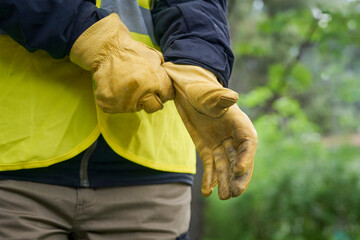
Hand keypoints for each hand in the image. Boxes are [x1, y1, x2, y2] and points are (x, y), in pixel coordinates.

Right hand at [70, 14, 173, 112]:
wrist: (107, 50)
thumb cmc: (133, 52)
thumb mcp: (155, 58)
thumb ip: (164, 74)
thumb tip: (170, 87)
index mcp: (154, 82)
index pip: (167, 95)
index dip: (163, 90)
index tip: (157, 86)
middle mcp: (139, 95)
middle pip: (154, 107)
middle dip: (152, 99)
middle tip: (143, 88)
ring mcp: (123, 102)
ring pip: (135, 108)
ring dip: (134, 100)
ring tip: (127, 84)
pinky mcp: (109, 105)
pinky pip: (118, 108)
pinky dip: (118, 101)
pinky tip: (116, 87)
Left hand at [163, 62, 256, 199]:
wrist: (187, 93)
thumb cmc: (201, 91)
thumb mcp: (208, 94)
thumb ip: (219, 98)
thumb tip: (233, 97)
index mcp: (240, 124)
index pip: (248, 144)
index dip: (246, 158)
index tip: (238, 170)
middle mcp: (233, 138)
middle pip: (240, 160)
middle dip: (238, 178)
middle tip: (234, 193)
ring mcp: (221, 145)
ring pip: (226, 167)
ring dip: (225, 182)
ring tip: (223, 197)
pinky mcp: (208, 150)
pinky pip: (211, 167)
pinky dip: (210, 179)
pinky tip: (207, 192)